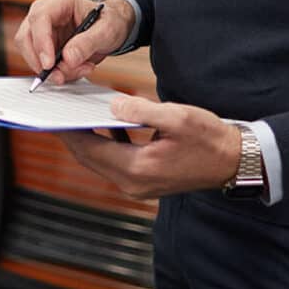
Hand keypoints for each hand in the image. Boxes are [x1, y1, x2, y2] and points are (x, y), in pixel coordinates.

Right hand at [13, 0, 133, 85]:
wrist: (113, 28)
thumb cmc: (110, 22)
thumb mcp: (107, 30)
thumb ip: (88, 43)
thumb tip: (68, 58)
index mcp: (60, 1)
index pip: (40, 18)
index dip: (41, 42)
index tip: (49, 63)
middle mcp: (46, 13)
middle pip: (26, 36)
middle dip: (40, 61)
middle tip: (59, 76)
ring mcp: (42, 30)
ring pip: (29, 52)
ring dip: (50, 69)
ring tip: (78, 70)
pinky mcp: (43, 46)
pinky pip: (39, 62)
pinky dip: (56, 72)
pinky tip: (76, 69)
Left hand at [55, 95, 241, 198]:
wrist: (236, 162)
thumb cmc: (211, 140)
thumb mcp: (178, 117)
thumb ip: (142, 110)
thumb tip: (112, 103)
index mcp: (137, 169)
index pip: (90, 149)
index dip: (68, 131)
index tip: (52, 114)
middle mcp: (133, 183)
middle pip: (90, 157)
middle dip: (72, 135)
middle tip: (57, 111)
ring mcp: (138, 185)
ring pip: (101, 160)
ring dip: (88, 139)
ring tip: (75, 114)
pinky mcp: (145, 180)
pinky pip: (116, 160)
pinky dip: (107, 143)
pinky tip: (105, 123)